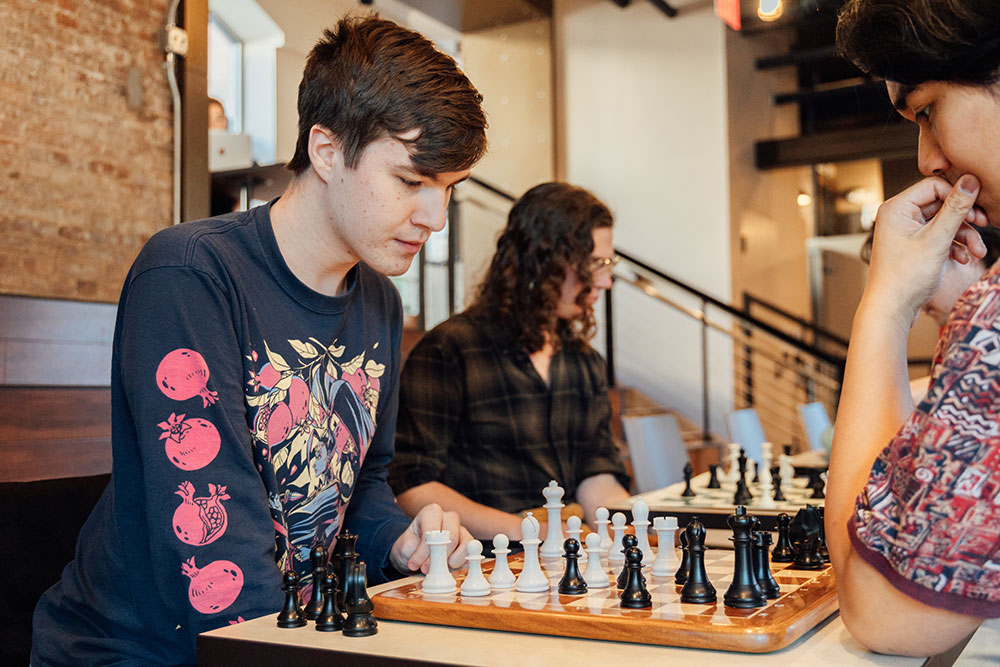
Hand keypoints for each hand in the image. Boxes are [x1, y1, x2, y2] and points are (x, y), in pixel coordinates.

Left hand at [389, 503, 471, 573]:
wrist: (414, 554)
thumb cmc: (410, 547)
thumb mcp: (404, 547)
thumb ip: (413, 551)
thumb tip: (427, 562)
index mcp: (432, 513)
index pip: (433, 529)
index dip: (424, 550)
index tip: (415, 564)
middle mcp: (449, 518)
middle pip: (452, 536)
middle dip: (439, 557)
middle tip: (427, 569)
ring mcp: (461, 530)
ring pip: (466, 545)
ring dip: (452, 562)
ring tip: (439, 569)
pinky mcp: (469, 545)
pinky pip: (472, 556)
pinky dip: (461, 566)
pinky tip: (448, 569)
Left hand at [865, 174, 984, 328]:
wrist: (892, 309)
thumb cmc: (905, 277)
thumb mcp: (937, 239)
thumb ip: (955, 209)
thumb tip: (970, 180)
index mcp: (896, 208)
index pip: (934, 186)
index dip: (958, 196)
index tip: (978, 210)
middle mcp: (898, 217)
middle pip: (941, 204)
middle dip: (964, 218)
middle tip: (985, 225)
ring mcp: (905, 232)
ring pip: (943, 222)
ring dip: (963, 235)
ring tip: (977, 252)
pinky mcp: (913, 246)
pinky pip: (938, 236)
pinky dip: (953, 245)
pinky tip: (963, 259)